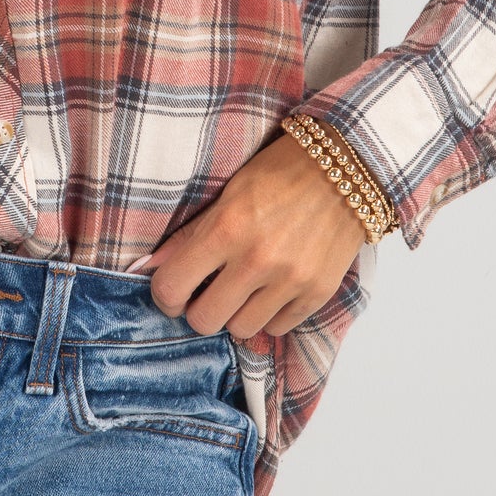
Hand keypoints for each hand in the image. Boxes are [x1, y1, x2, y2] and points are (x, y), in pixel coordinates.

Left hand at [144, 132, 369, 339]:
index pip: (172, 288)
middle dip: (199, 309)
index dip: (165, 295)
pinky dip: (270, 314)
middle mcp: (258, 260)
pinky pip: (278, 327)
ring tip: (244, 287)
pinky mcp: (319, 292)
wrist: (348, 166)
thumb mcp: (227, 193)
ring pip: (241, 329)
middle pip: (204, 320)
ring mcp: (291, 280)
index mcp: (227, 229)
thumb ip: (189, 235)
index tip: (173, 290)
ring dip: (236, 312)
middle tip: (207, 292)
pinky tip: (273, 287)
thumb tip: (147, 268)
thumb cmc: (280, 172)